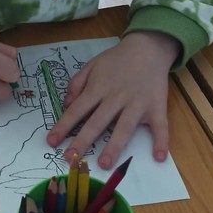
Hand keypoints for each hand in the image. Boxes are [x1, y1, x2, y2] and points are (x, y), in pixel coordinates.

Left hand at [46, 32, 179, 169]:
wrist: (148, 48)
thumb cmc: (116, 60)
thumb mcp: (91, 66)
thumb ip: (77, 84)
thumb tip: (66, 105)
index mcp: (98, 88)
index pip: (77, 110)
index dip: (63, 125)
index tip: (51, 141)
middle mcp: (116, 98)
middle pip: (97, 122)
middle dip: (82, 141)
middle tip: (71, 159)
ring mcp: (137, 103)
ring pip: (124, 127)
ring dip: (114, 146)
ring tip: (105, 164)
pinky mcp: (156, 107)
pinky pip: (160, 126)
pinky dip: (161, 141)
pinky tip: (158, 157)